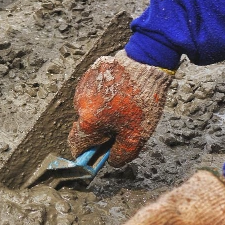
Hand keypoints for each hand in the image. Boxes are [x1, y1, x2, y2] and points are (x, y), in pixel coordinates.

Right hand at [68, 51, 172, 166]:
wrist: (147, 63)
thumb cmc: (142, 101)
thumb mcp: (136, 137)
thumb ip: (121, 155)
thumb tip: (111, 161)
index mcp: (88, 122)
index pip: (77, 145)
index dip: (87, 154)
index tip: (98, 155)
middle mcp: (80, 103)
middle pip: (85, 126)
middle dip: (100, 130)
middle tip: (122, 126)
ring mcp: (84, 85)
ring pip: (90, 107)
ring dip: (102, 111)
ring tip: (125, 105)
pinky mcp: (92, 72)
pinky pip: (94, 90)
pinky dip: (104, 94)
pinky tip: (122, 91)